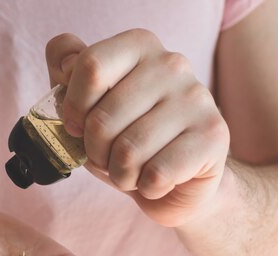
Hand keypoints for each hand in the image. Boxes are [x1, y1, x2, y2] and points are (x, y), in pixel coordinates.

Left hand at [46, 30, 229, 226]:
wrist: (180, 181)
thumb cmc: (127, 138)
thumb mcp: (88, 105)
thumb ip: (68, 73)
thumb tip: (64, 62)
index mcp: (139, 46)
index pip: (91, 66)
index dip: (72, 107)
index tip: (75, 125)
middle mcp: (172, 64)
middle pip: (102, 118)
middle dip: (95, 152)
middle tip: (108, 157)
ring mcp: (197, 98)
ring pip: (128, 151)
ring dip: (120, 174)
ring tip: (132, 170)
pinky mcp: (213, 136)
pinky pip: (156, 174)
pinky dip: (147, 187)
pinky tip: (157, 180)